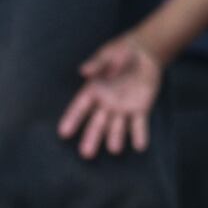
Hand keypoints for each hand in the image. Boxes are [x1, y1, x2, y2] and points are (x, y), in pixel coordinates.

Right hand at [61, 36, 167, 158]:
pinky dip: (140, 135)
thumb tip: (83, 71)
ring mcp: (123, 109)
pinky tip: (140, 147)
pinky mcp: (140, 110)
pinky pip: (139, 125)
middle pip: (97, 123)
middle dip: (92, 138)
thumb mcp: (109, 54)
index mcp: (94, 90)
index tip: (63, 133)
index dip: (72, 119)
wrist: (144, 54)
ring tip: (114, 149)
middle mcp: (106, 104)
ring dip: (116, 138)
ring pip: (117, 127)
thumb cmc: (121, 52)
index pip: (80, 108)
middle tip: (86, 154)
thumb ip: (98, 64)